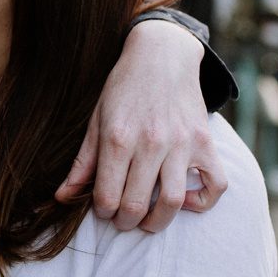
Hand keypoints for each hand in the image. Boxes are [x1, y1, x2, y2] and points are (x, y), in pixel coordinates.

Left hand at [56, 18, 225, 231]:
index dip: (102, 211)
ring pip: (172, 203)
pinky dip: (203, 202)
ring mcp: (182, 144)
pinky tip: (186, 200)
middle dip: (125, 222)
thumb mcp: (97, 120)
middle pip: (136, 205)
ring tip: (148, 219)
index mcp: (118, 138)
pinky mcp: (205, 142)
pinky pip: (215, 185)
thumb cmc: (124, 88)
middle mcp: (151, 143)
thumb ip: (82, 162)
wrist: (162, 54)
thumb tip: (62, 197)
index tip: (103, 207)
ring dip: (157, 221)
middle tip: (122, 218)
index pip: (108, 197)